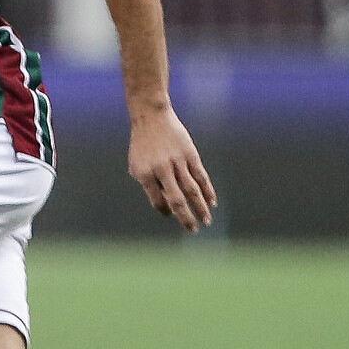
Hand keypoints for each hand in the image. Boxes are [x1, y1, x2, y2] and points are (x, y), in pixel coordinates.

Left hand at [128, 107, 215, 231]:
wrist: (151, 117)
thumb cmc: (142, 145)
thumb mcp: (136, 165)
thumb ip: (148, 186)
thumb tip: (165, 206)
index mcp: (145, 174)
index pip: (158, 201)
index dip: (165, 211)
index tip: (171, 215)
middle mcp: (161, 169)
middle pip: (177, 199)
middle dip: (185, 217)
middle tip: (192, 230)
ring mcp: (177, 161)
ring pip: (192, 190)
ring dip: (200, 207)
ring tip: (206, 221)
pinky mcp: (190, 154)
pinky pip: (201, 177)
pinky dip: (207, 191)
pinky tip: (212, 203)